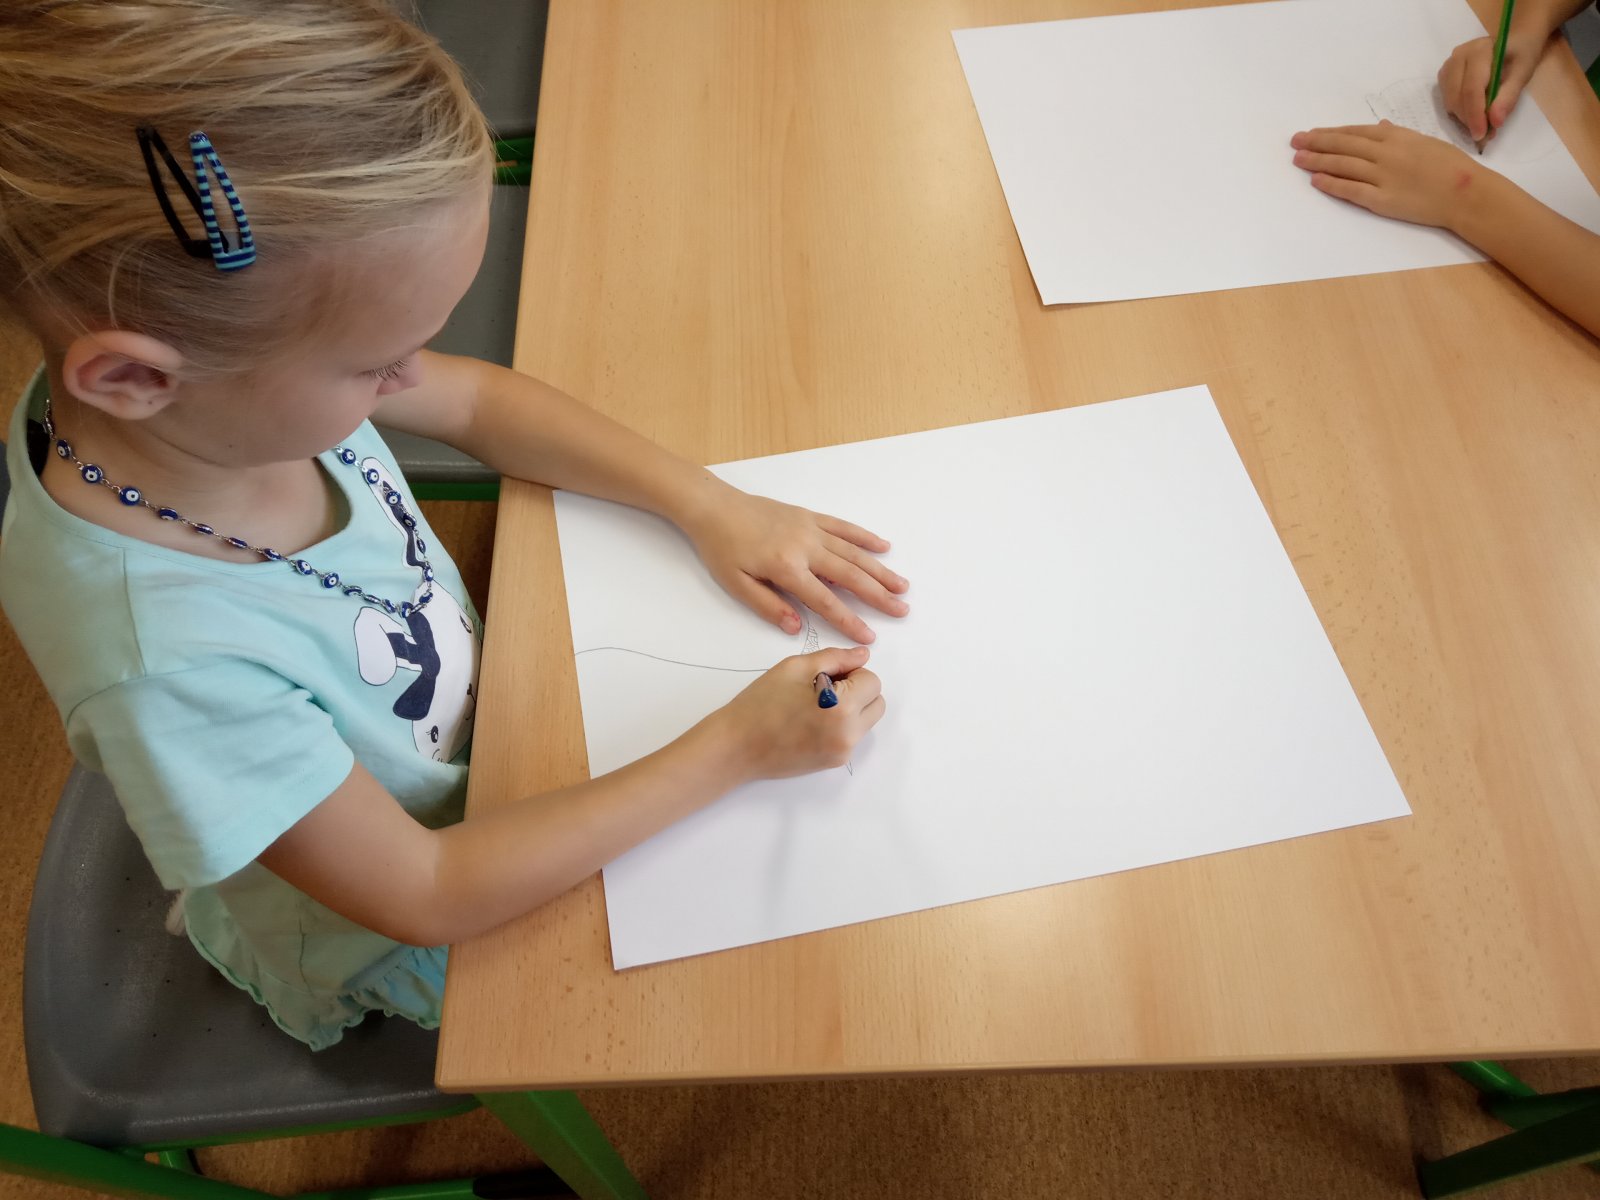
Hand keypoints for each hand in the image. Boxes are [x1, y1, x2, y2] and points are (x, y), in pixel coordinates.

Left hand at [682, 484, 908, 642]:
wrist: (715, 507)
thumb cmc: (722, 548)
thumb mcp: (736, 584)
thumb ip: (769, 606)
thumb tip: (797, 629)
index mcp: (786, 568)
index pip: (825, 600)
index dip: (849, 620)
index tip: (869, 635)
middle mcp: (805, 547)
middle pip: (850, 575)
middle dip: (878, 595)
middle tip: (902, 610)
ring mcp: (810, 529)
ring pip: (853, 552)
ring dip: (879, 569)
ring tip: (902, 585)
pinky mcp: (809, 517)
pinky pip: (843, 527)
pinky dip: (864, 537)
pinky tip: (883, 547)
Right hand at [712, 646, 884, 779]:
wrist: (737, 746)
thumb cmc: (761, 703)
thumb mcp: (796, 667)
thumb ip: (835, 658)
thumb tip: (863, 656)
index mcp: (842, 707)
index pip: (872, 681)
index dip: (851, 672)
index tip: (826, 675)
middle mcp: (848, 734)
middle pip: (877, 703)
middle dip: (858, 691)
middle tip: (824, 688)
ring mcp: (842, 752)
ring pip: (866, 721)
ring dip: (852, 709)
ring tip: (815, 706)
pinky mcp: (834, 763)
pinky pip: (851, 737)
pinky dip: (840, 726)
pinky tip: (810, 722)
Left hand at [1290, 122, 1484, 230]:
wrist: (1466, 191)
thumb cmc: (1450, 166)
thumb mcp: (1425, 142)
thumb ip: (1399, 136)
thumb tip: (1381, 128)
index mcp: (1396, 137)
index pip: (1355, 132)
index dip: (1331, 132)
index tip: (1313, 132)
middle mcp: (1386, 153)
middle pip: (1343, 145)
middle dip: (1316, 142)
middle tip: (1295, 141)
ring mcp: (1383, 176)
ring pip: (1343, 165)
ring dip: (1317, 161)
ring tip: (1298, 159)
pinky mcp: (1382, 199)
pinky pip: (1351, 190)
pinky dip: (1331, 184)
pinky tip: (1316, 180)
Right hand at [1438, 33, 1542, 143]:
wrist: (1515, 39)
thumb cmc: (1522, 53)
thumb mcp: (1523, 73)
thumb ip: (1508, 97)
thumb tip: (1494, 123)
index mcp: (1479, 50)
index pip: (1472, 88)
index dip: (1475, 114)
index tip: (1482, 136)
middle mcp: (1458, 56)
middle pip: (1457, 97)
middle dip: (1469, 119)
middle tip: (1486, 133)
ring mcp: (1448, 65)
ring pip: (1449, 101)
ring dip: (1463, 117)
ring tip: (1482, 122)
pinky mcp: (1445, 74)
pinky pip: (1447, 100)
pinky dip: (1459, 111)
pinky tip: (1474, 111)